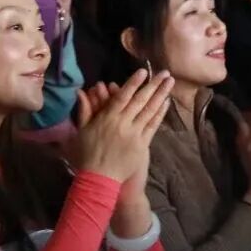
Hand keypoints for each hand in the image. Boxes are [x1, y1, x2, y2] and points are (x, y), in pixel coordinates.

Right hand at [76, 69, 173, 183]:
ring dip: (161, 95)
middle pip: (140, 100)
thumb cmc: (87, 155)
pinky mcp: (142, 145)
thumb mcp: (82, 131)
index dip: (133, 83)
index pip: (122, 96)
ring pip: (150, 111)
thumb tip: (80, 91)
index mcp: (107, 118)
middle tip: (165, 72)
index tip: (143, 71)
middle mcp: (123, 123)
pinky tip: (166, 103)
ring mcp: (134, 134)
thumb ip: (84, 110)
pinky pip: (153, 126)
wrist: (99, 179)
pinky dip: (160, 113)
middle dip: (153, 85)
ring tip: (170, 83)